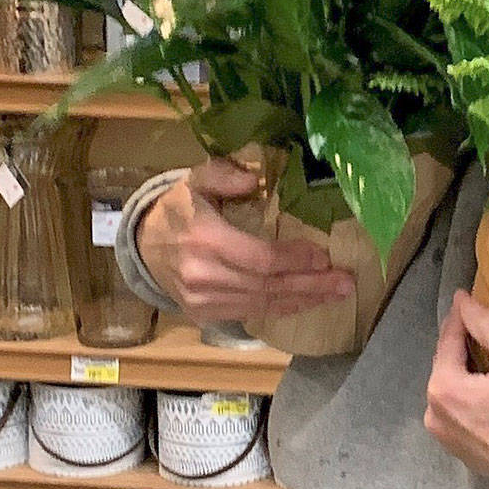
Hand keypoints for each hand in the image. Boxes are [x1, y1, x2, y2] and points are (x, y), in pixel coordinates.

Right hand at [135, 157, 355, 332]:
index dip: (295, 260)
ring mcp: (203, 300)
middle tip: (346, 283)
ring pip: (262, 305)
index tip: (324, 256)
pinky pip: (250, 314)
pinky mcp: (204, 315)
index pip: (259, 258)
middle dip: (311, 286)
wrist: (142, 246)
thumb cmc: (177, 209)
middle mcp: (203, 275)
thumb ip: (225, 174)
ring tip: (335, 295)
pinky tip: (305, 302)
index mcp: (204, 239)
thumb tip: (255, 178)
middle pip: (267, 286)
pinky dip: (281, 309)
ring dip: (303, 301)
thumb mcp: (195, 180)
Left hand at [423, 291, 488, 488]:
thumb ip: (486, 324)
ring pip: (453, 391)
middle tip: (481, 329)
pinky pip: (460, 414)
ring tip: (488, 359)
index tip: (466, 299)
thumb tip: (461, 300)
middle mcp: (434, 416)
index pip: (447, 341)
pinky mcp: (460, 454)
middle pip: (447, 367)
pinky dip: (471, 398)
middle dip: (462, 346)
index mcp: (442, 389)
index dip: (459, 318)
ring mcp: (445, 439)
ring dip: (466, 373)